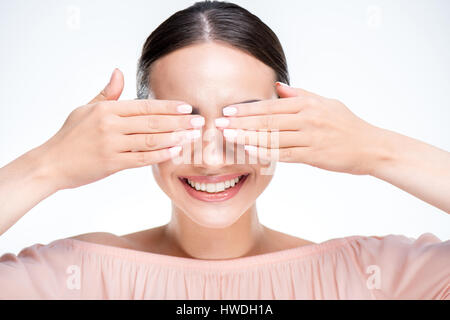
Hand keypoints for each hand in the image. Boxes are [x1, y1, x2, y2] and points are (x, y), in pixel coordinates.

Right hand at [36, 68, 203, 189]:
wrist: (51, 163)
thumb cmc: (70, 136)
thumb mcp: (85, 109)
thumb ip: (107, 94)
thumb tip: (119, 71)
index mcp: (107, 110)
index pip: (144, 106)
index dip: (168, 107)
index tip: (187, 107)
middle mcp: (111, 125)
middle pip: (152, 122)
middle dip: (179, 122)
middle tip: (199, 121)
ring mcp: (112, 145)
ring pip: (150, 140)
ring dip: (175, 138)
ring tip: (193, 136)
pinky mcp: (112, 163)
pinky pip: (141, 159)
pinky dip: (159, 155)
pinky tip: (175, 152)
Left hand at [215, 82, 383, 174]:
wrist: (371, 147)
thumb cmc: (346, 124)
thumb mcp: (326, 103)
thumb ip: (300, 95)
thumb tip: (278, 88)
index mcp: (308, 104)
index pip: (271, 106)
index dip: (247, 109)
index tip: (228, 112)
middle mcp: (307, 118)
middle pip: (268, 119)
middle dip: (241, 122)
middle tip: (219, 124)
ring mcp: (310, 137)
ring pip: (273, 137)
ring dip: (248, 137)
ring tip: (228, 138)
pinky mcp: (314, 155)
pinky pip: (285, 154)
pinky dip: (266, 152)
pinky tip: (250, 152)